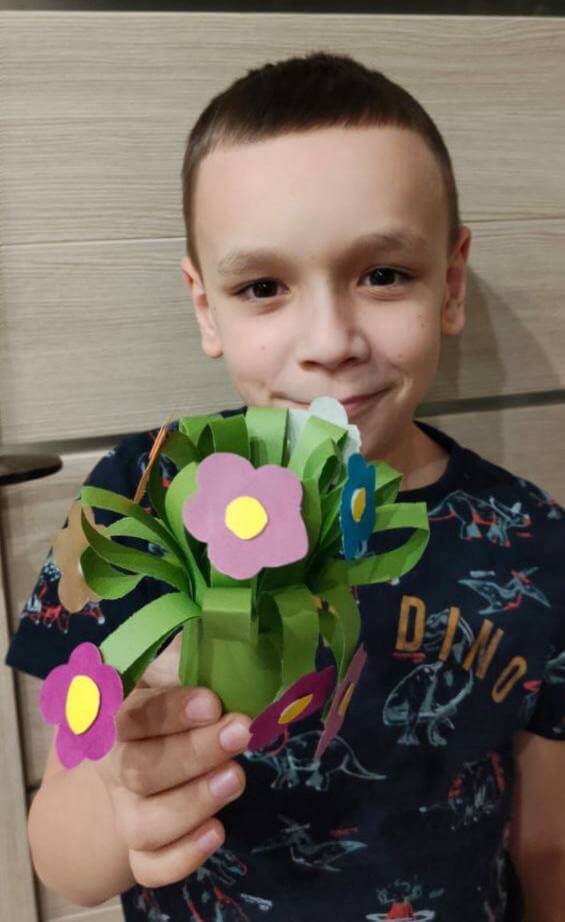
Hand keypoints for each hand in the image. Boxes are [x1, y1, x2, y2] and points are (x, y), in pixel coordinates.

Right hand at [94, 631, 250, 886]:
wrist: (133, 751)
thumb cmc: (162, 698)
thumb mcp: (165, 669)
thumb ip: (187, 657)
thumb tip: (227, 636)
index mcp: (114, 714)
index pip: (131, 715)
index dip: (170, 713)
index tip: (212, 702)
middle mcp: (113, 766)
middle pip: (139, 770)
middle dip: (193, 753)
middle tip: (240, 730)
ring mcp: (125, 810)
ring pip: (143, 824)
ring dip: (192, 803)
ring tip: (238, 777)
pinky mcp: (142, 847)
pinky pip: (150, 867)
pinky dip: (181, 858)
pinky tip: (217, 834)